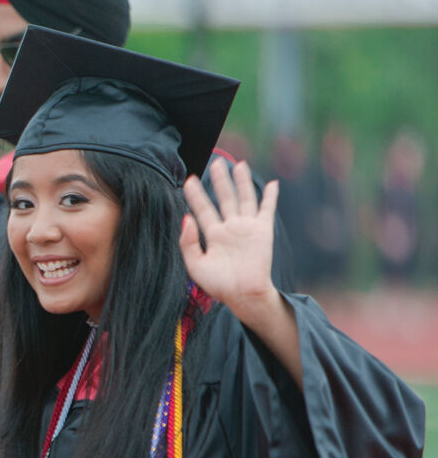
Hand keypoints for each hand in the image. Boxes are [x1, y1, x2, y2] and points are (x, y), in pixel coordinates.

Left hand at [181, 159, 280, 323]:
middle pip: (224, 198)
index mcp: (213, 236)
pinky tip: (271, 183)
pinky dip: (270, 196)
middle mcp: (230, 228)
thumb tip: (186, 218)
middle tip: (215, 162)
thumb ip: (189, 242)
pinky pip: (266, 209)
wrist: (243, 294)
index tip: (188, 180)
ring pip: (244, 198)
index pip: (202, 209)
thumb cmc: (219, 284)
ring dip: (241, 182)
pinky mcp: (262, 230)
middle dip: (219, 180)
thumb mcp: (195, 265)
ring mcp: (246, 228)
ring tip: (237, 164)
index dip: (195, 195)